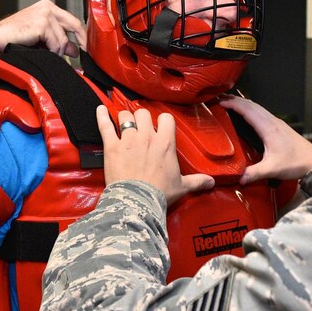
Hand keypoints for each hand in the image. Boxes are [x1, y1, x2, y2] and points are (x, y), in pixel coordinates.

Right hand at [0, 0, 85, 58]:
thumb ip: (57, 39)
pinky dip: (51, 51)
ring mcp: (45, 14)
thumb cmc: (13, 37)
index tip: (85, 46)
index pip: (71, 20)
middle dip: (80, 40)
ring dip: (56, 51)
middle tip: (82, 53)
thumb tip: (74, 49)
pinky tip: (40, 51)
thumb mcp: (40, 38)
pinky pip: (56, 43)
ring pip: (63, 39)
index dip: (80, 34)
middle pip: (74, 24)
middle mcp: (48, 7)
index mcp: (47, 7)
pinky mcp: (42, 24)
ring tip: (44, 53)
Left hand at [97, 106, 212, 205]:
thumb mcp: (181, 186)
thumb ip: (196, 181)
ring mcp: (128, 140)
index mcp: (165, 143)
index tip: (159, 126)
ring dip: (124, 118)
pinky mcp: (112, 146)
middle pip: (143, 113)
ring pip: (125, 116)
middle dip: (141, 118)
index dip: (162, 121)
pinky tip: (100, 109)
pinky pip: (105, 125)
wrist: (138, 201)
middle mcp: (147, 137)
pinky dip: (101, 116)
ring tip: (122, 121)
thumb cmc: (159, 193)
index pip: (166, 118)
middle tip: (139, 125)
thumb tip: (211, 182)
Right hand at [219, 95, 311, 183]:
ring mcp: (277, 123)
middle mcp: (273, 122)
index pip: (247, 110)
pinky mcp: (280, 127)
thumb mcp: (273, 169)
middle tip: (220, 99)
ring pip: (257, 107)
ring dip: (243, 103)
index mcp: (268, 128)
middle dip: (235, 100)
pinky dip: (251, 109)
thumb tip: (239, 178)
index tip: (220, 102)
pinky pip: (262, 113)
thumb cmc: (297, 163)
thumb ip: (255, 173)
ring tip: (230, 103)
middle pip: (251, 105)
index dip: (233, 104)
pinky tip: (248, 115)